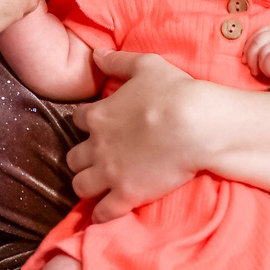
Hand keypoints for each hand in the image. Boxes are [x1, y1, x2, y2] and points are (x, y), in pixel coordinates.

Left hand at [63, 50, 205, 218]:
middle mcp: (97, 145)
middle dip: (81, 158)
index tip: (96, 126)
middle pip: (73, 156)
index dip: (87, 123)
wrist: (196, 125)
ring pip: (80, 185)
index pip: (77, 120)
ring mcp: (109, 172)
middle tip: (95, 159)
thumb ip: (117, 61)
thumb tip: (96, 53)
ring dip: (86, 185)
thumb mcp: (145, 66)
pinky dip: (100, 216)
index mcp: (98, 115)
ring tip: (96, 186)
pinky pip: (102, 212)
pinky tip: (103, 216)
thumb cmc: (174, 92)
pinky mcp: (126, 194)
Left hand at [246, 24, 269, 85]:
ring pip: (261, 53)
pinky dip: (269, 71)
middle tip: (256, 71)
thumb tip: (252, 56)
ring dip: (262, 67)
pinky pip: (269, 60)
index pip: (257, 34)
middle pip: (255, 42)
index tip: (248, 61)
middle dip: (251, 59)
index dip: (249, 48)